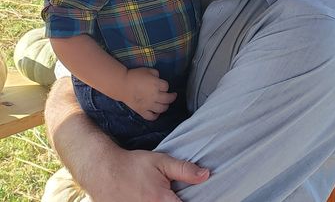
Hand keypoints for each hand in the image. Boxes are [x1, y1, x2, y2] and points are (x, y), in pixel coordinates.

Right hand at [86, 147, 209, 201]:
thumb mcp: (161, 162)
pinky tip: (150, 197)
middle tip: (174, 194)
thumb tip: (206, 175)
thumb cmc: (134, 165)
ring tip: (159, 194)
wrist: (104, 171)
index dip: (195, 201)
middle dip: (177, 201)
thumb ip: (184, 170)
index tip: (194, 195)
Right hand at [121, 67, 176, 119]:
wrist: (122, 85)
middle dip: (172, 97)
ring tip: (165, 104)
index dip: (166, 86)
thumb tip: (158, 78)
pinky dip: (156, 116)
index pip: (166, 86)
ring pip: (162, 109)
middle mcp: (155, 96)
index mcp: (156, 84)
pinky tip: (156, 113)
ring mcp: (149, 105)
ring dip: (166, 106)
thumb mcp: (147, 70)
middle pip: (168, 99)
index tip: (164, 85)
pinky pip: (152, 117)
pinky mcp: (142, 111)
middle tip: (173, 96)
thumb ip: (155, 73)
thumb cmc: (135, 76)